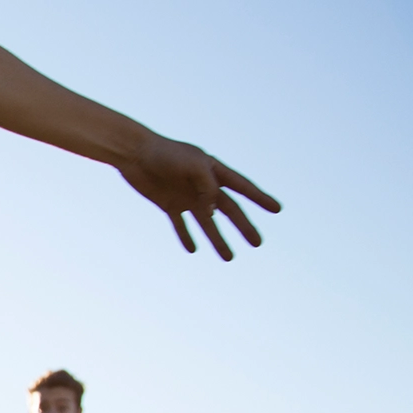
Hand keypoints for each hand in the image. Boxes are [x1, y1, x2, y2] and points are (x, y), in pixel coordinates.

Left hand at [116, 134, 279, 260]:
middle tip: (258, 243)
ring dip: (218, 239)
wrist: (135, 154)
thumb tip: (213, 213)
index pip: (243, 187)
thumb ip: (208, 188)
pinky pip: (180, 224)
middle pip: (228, 210)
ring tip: (229, 258)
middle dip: (244, 226)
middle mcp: (203, 186)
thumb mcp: (193, 166)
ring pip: (206, 222)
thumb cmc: (166, 155)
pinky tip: (193, 250)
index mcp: (214, 171)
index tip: (277, 209)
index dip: (260, 198)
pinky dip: (186, 236)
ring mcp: (186, 197)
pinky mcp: (168, 204)